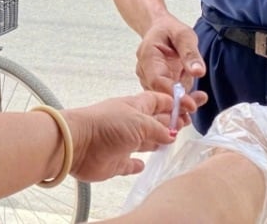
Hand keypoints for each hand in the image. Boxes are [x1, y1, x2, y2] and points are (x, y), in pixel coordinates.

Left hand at [62, 91, 199, 181]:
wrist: (76, 143)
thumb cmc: (106, 125)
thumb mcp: (139, 121)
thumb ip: (158, 128)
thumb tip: (171, 134)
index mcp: (134, 107)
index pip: (157, 101)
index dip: (172, 103)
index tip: (190, 106)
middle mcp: (129, 123)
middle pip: (153, 122)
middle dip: (169, 122)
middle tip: (186, 125)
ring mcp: (121, 143)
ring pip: (143, 142)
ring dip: (155, 142)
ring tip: (170, 143)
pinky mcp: (114, 162)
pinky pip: (128, 164)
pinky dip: (135, 164)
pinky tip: (142, 165)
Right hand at [136, 16, 205, 95]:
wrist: (160, 30)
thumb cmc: (170, 31)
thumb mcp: (184, 35)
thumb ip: (190, 53)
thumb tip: (198, 72)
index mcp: (148, 55)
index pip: (157, 81)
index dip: (173, 94)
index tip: (190, 104)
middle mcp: (144, 70)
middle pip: (159, 93)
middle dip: (180, 101)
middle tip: (200, 100)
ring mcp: (148, 79)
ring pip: (163, 98)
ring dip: (182, 100)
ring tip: (199, 94)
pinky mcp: (155, 86)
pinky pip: (167, 97)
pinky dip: (181, 100)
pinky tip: (194, 95)